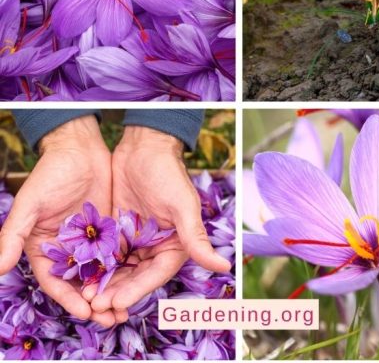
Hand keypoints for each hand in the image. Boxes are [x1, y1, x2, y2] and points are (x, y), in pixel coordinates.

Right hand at [0, 116, 123, 328]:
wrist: (79, 148)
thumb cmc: (50, 173)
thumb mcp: (30, 204)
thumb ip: (13, 235)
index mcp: (43, 249)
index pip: (56, 283)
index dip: (69, 300)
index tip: (85, 312)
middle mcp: (66, 252)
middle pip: (80, 286)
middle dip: (94, 305)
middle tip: (112, 319)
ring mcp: (89, 244)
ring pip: (100, 276)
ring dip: (112, 294)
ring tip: (126, 311)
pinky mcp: (108, 233)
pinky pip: (117, 257)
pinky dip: (124, 273)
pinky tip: (138, 283)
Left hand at [87, 127, 230, 313]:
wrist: (143, 145)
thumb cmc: (167, 172)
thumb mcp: (181, 205)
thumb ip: (196, 238)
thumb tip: (224, 266)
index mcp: (175, 245)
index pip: (155, 276)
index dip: (136, 292)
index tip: (117, 304)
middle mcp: (154, 247)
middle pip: (134, 278)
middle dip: (116, 293)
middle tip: (94, 306)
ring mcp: (134, 240)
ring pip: (118, 270)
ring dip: (104, 285)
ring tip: (85, 298)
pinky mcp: (117, 231)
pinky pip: (105, 254)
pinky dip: (96, 267)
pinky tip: (80, 277)